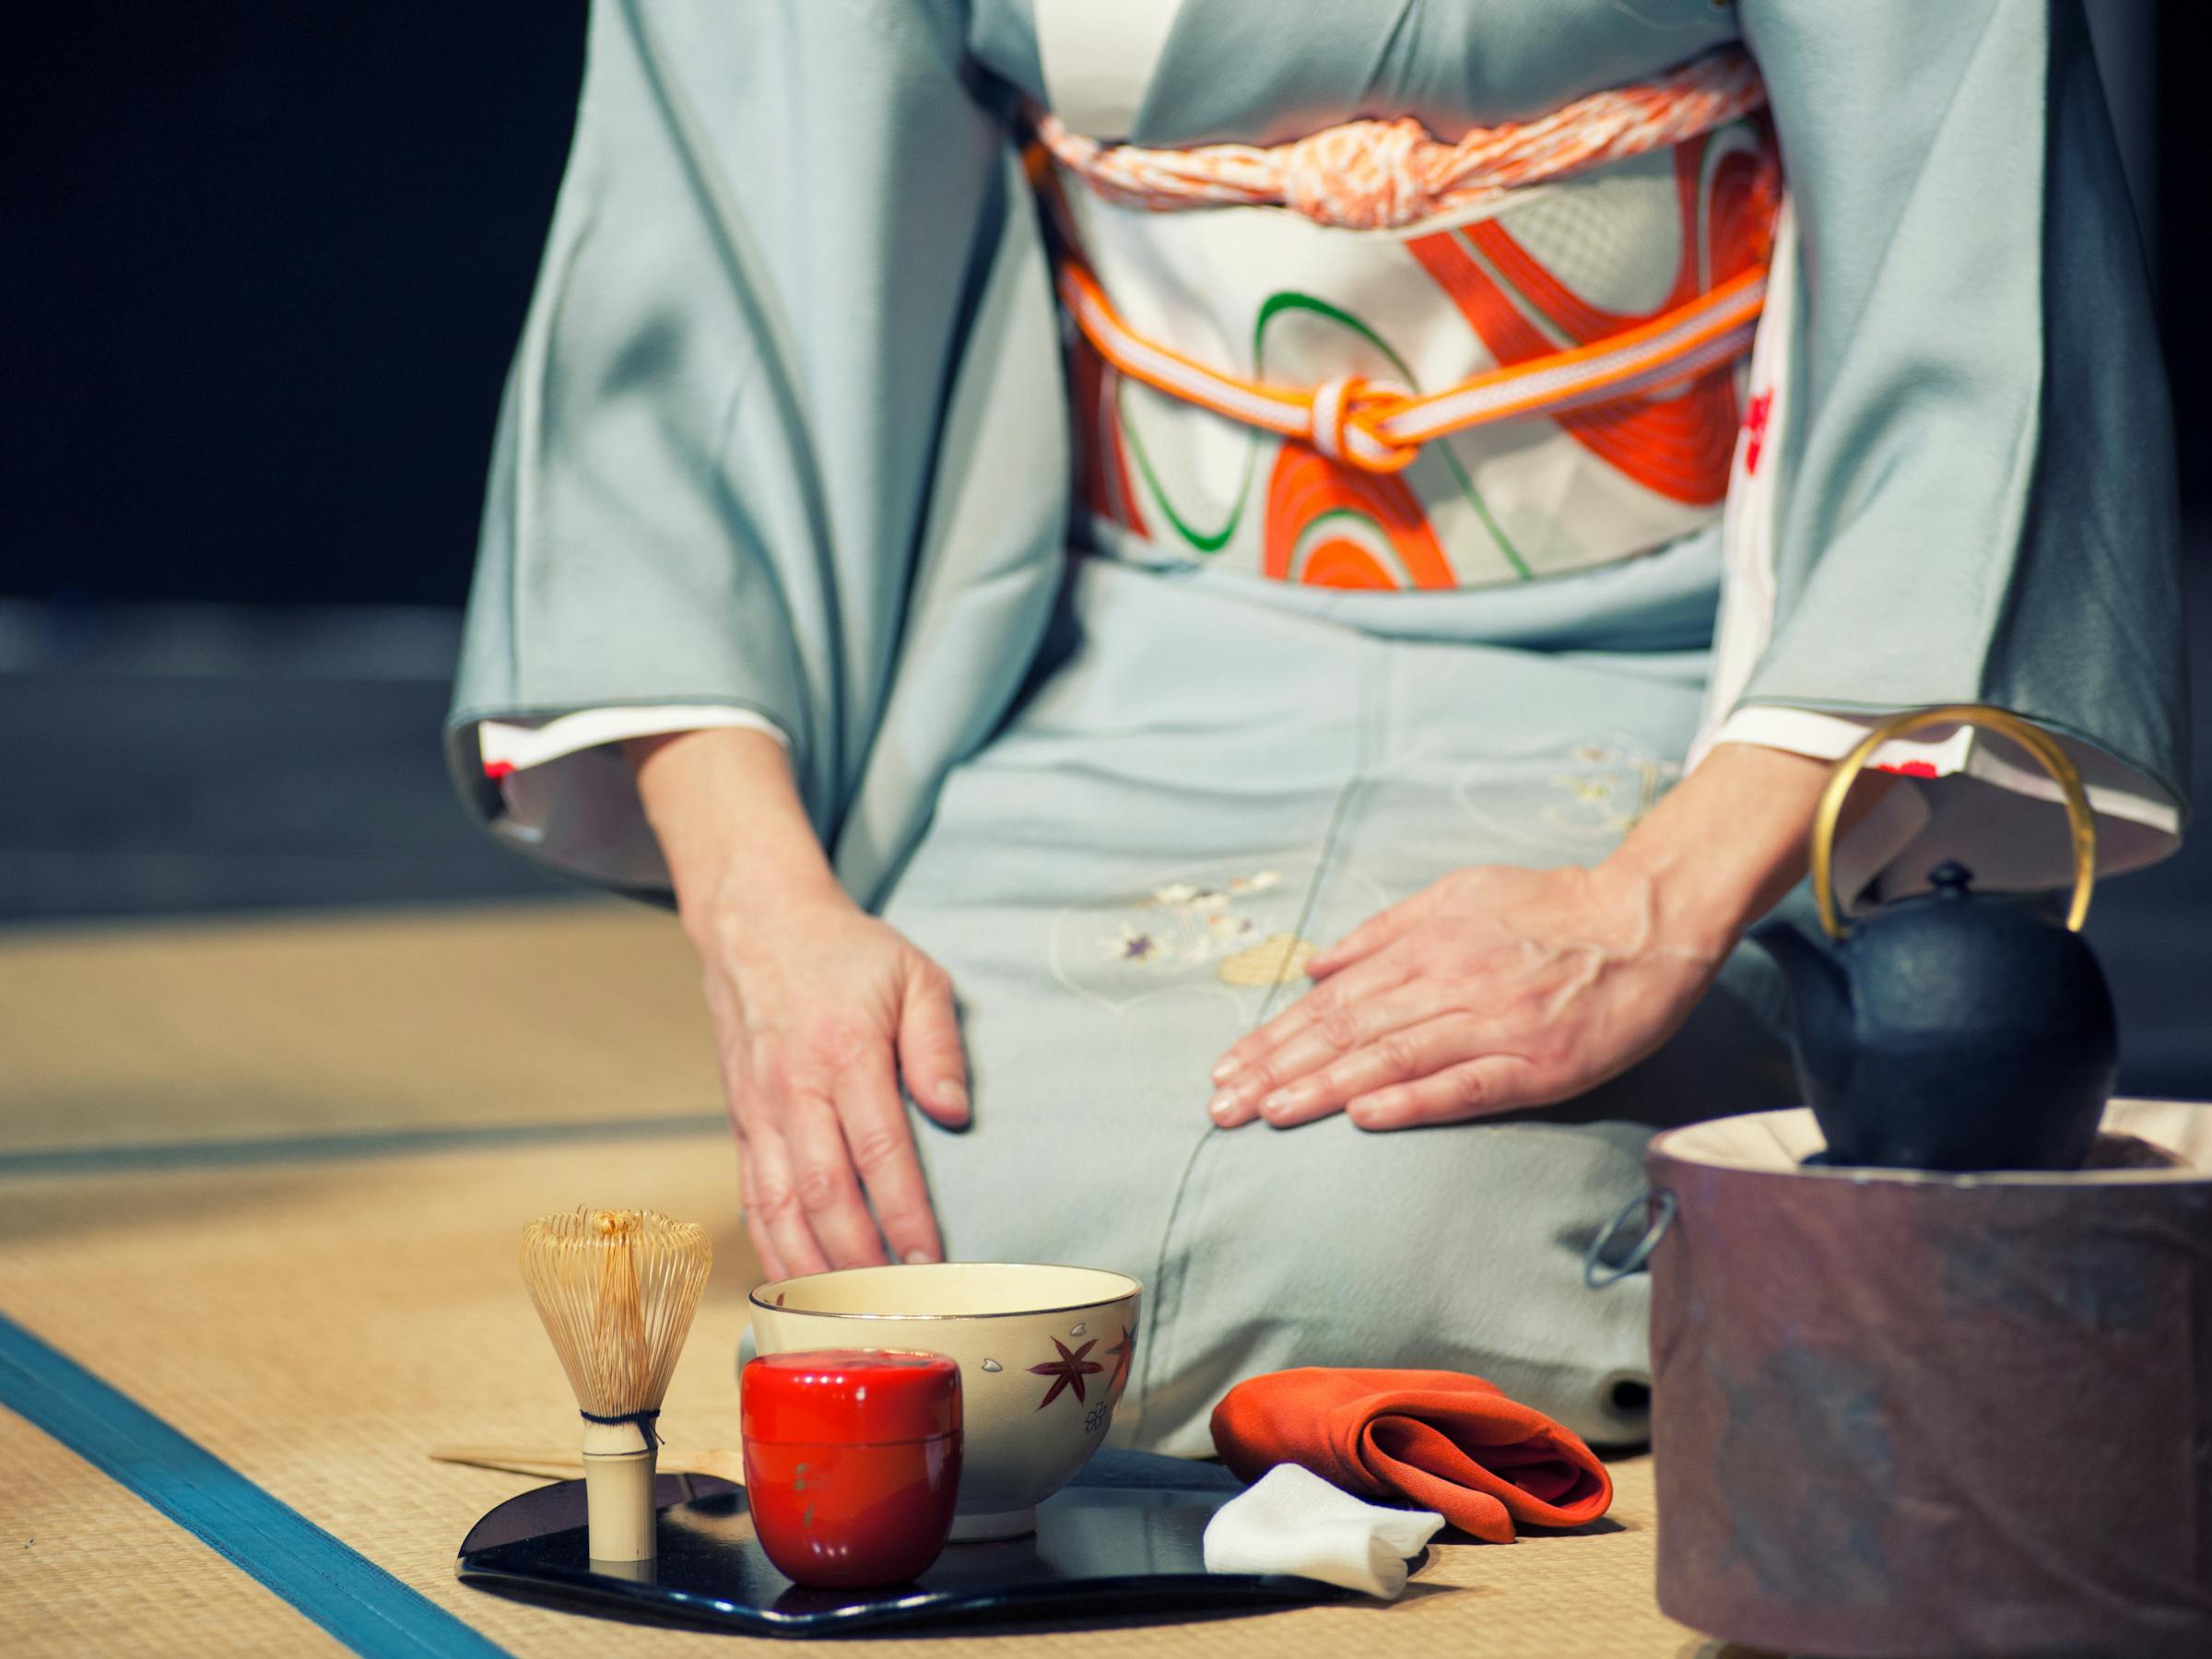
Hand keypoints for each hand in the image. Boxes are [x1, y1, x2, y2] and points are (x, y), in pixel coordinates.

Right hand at [628, 727, 968, 1280]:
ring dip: (812, 1270)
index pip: (879, 1151)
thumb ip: (939, 1044)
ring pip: (778, 1208)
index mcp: (845, 1053)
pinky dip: (772, 1249)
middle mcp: (794, 1090)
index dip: (905, 1215)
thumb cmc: (846, 954)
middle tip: (896, 1310)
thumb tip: (954, 1114)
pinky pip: (751, 1199)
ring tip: (847, 1318)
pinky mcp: (740, 1124)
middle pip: (823, 1194)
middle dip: (859, 1262)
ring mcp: (758, 1112)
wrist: (756, 925)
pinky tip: (796, 1286)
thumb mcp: (915, 974)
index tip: (932, 1262)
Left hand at [1204, 862, 1720, 1130]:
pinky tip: (1364, 1115)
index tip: (1226, 1070)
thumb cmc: (1549, 908)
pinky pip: (1467, 1084)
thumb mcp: (1457, 894)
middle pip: (1347, 1032)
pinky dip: (1413, 1100)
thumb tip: (1314, 963)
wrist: (1646, 920)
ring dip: (1323, 1088)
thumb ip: (1383, 930)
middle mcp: (1449, 983)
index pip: (1331, 1003)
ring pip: (1392, 1058)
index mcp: (1426, 946)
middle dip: (1277, 1071)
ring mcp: (1494, 1024)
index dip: (1274, 1039)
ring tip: (1269, 1113)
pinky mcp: (1539, 1062)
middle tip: (1221, 1106)